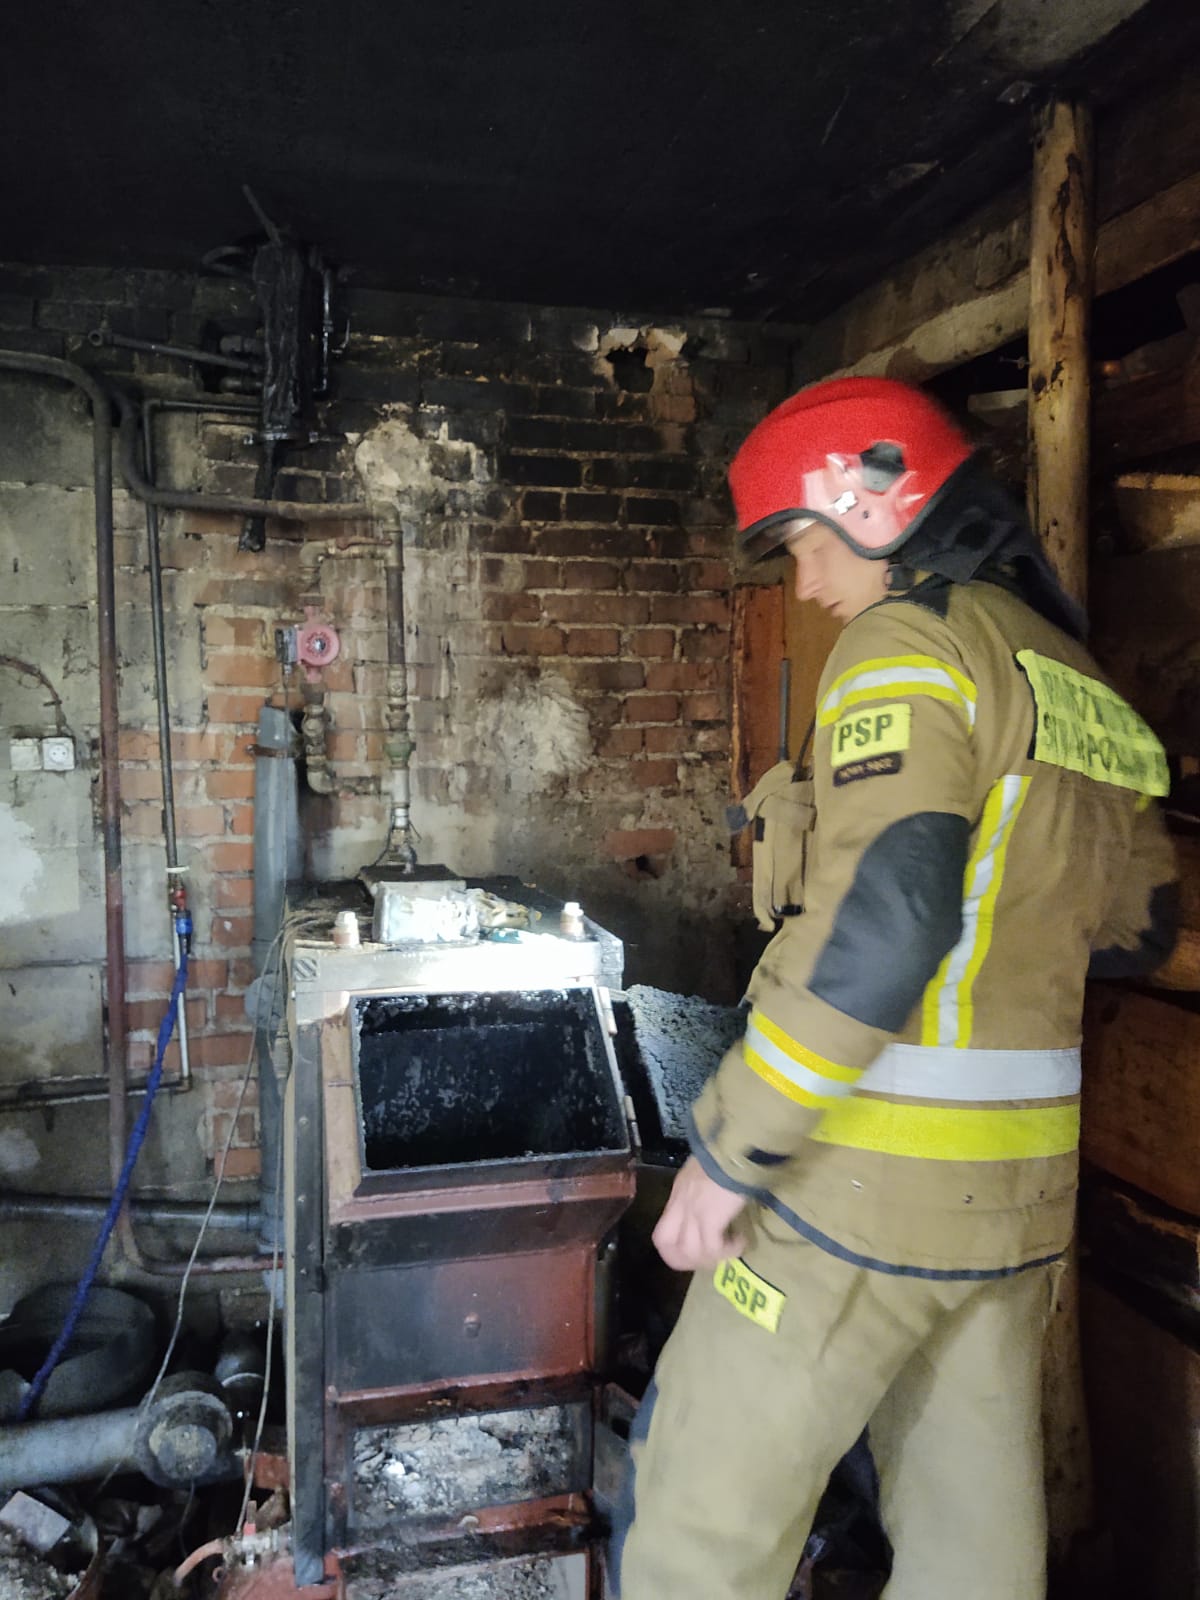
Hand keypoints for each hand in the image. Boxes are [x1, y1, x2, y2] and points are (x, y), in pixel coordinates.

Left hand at [652, 1156, 750, 1272]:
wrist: (734, 1150)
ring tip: (731, 1249)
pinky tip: (741, 1242)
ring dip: (712, 1257)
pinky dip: (729, 1250)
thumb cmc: (724, 1155)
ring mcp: (693, 1212)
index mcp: (678, 1194)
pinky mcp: (710, 1217)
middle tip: (711, 1258)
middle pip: (667, 1246)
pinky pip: (714, 1247)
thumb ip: (700, 1189)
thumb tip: (712, 1205)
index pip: (661, 1235)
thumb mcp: (703, 1171)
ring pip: (691, 1251)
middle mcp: (680, 1205)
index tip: (696, 1254)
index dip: (674, 1252)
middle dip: (687, 1261)